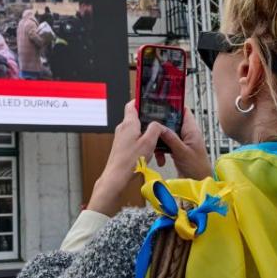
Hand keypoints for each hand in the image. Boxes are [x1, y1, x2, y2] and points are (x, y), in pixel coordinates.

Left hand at [87, 101, 164, 216]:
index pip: (132, 104)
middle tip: (160, 128)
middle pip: (138, 119)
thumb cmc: (129, 161)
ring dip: (149, 139)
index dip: (140, 100)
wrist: (116, 177)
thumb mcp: (149, 142)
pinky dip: (144, 146)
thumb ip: (155, 129)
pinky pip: (135, 142)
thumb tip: (157, 124)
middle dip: (150, 124)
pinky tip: (150, 156)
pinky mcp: (122, 147)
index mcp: (129, 123)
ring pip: (138, 133)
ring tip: (156, 149)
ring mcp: (121, 138)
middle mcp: (123, 129)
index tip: (149, 100)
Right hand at [157, 108, 213, 179]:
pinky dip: (161, 150)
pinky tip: (160, 159)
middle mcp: (187, 134)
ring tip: (156, 147)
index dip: (174, 105)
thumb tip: (160, 126)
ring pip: (167, 134)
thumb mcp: (182, 152)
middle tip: (150, 125)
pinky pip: (166, 145)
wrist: (199, 183)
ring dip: (160, 140)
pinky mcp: (177, 150)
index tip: (161, 103)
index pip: (184, 111)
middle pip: (172, 122)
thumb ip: (171, 138)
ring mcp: (181, 142)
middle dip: (161, 125)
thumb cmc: (197, 168)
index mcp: (191, 130)